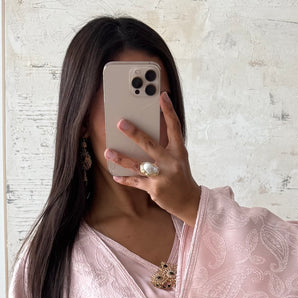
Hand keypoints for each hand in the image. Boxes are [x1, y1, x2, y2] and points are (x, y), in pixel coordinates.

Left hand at [105, 92, 200, 225]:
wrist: (189, 202)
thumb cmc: (180, 177)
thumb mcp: (178, 159)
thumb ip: (165, 147)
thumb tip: (143, 135)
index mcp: (178, 151)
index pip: (174, 127)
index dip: (169, 110)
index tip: (162, 96)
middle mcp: (171, 162)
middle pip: (150, 144)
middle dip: (134, 133)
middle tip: (121, 123)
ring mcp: (162, 176)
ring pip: (138, 164)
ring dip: (122, 158)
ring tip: (109, 151)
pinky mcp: (154, 189)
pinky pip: (135, 182)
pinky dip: (125, 179)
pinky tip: (116, 175)